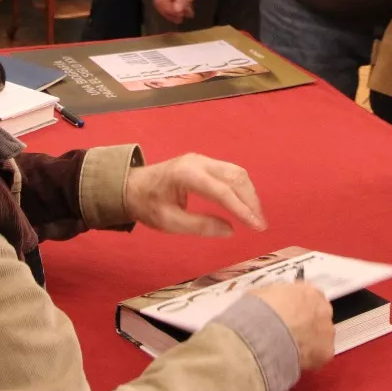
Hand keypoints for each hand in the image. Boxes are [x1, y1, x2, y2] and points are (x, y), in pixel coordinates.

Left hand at [124, 154, 265, 236]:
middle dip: (251, 201)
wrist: (131, 186)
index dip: (242, 209)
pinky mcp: (204, 163)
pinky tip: (244, 204)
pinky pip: (229, 172)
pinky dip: (241, 188)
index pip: (222, 191)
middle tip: (260, 225)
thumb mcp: (169, 222)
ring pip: (236, 172)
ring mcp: (202, 159)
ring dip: (249, 194)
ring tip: (255, 217)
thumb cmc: (147, 205)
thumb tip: (230, 230)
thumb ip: (200, 226)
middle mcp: (198, 162)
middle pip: (235, 177)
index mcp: (187, 174)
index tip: (256, 226)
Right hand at [154, 0, 214, 24]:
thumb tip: (176, 11)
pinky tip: (183, 7)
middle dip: (169, 12)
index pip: (163, 1)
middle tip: (181, 20)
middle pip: (159, 1)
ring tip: (184, 15)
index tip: (182, 17)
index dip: (171, 12)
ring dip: (171, 9)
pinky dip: (172, 2)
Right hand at [250, 283, 335, 371]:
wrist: (265, 333)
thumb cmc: (261, 310)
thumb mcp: (261, 294)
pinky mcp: (326, 352)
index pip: (309, 297)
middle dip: (306, 324)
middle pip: (318, 316)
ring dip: (308, 342)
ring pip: (321, 337)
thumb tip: (265, 302)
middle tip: (289, 333)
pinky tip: (292, 360)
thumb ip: (271, 297)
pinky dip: (308, 359)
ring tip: (288, 349)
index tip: (289, 313)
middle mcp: (322, 308)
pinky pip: (318, 356)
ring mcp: (327, 330)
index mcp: (308, 291)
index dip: (298, 307)